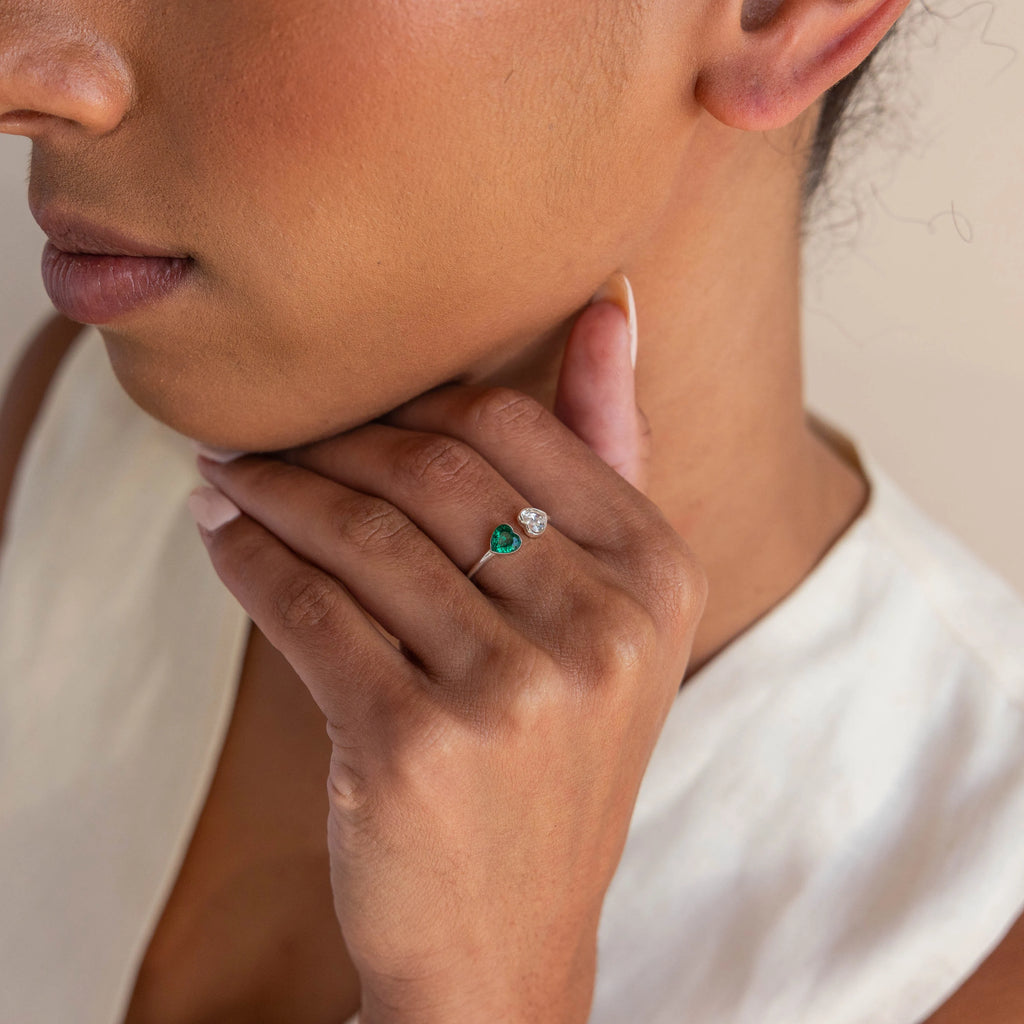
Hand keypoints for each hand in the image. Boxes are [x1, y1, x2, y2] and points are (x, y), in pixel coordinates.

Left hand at [189, 286, 707, 1022]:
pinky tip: (224, 538)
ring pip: (358, 533)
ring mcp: (513, 692)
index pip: (513, 425)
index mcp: (660, 576)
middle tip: (267, 439)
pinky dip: (248, 559)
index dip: (411, 404)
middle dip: (328, 442)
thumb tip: (609, 302)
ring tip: (231, 478)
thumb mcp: (614, 611)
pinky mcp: (414, 747)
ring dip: (272, 491)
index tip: (351, 409)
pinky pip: (306, 608)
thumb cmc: (552, 755)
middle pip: (429, 470)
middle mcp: (602, 628)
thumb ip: (612, 452)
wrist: (508, 935)